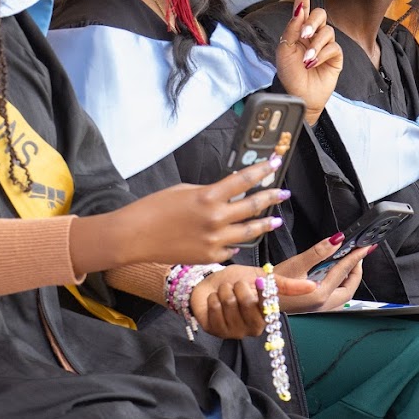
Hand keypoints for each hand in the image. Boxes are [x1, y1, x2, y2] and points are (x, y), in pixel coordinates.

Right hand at [71, 158, 290, 272]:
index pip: (243, 179)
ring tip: (275, 220)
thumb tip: (228, 191)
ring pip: (249, 231)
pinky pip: (231, 248)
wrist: (134, 236)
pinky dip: (237, 242)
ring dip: (264, 224)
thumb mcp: (184, 190)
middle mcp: (215, 219)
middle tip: (284, 192)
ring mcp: (214, 240)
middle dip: (271, 197)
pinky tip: (242, 239)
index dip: (262, 170)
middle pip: (252, 206)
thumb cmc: (154, 208)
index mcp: (208, 196)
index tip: (275, 162)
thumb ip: (209, 192)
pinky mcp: (209, 256)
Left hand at [189, 265, 317, 338]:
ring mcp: (234, 332)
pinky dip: (212, 298)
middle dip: (238, 287)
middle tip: (235, 287)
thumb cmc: (236, 281)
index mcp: (266, 315)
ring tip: (224, 293)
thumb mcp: (260, 277)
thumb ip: (285, 284)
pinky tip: (213, 301)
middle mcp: (252, 327)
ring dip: (223, 291)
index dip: (261, 291)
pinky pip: (215, 308)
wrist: (209, 283)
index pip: (269, 304)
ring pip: (229, 303)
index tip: (256, 282)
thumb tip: (313, 286)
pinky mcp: (216, 332)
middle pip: (247, 302)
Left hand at [274, 0, 342, 124]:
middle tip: (304, 34)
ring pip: (327, 30)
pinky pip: (333, 46)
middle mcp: (312, 34)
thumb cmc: (289, 73)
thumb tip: (299, 8)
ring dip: (315, 44)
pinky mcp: (335, 55)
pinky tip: (314, 63)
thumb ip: (292, 27)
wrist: (299, 94)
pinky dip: (322, 54)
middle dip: (312, 22)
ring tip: (307, 59)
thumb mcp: (284, 49)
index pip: (303, 6)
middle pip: (319, 13)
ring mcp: (325, 44)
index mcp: (298, 30)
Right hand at [275, 234, 370, 312]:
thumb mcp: (295, 264)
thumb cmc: (271, 286)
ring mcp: (318, 308)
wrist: (256, 300)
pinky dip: (339, 285)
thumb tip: (336, 241)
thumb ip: (318, 252)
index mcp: (320, 295)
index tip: (365, 247)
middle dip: (356, 272)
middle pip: (349, 289)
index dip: (356, 257)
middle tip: (357, 256)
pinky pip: (334, 297)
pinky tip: (332, 275)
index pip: (344, 272)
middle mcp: (322, 305)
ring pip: (343, 295)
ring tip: (347, 264)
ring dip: (348, 280)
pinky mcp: (312, 307)